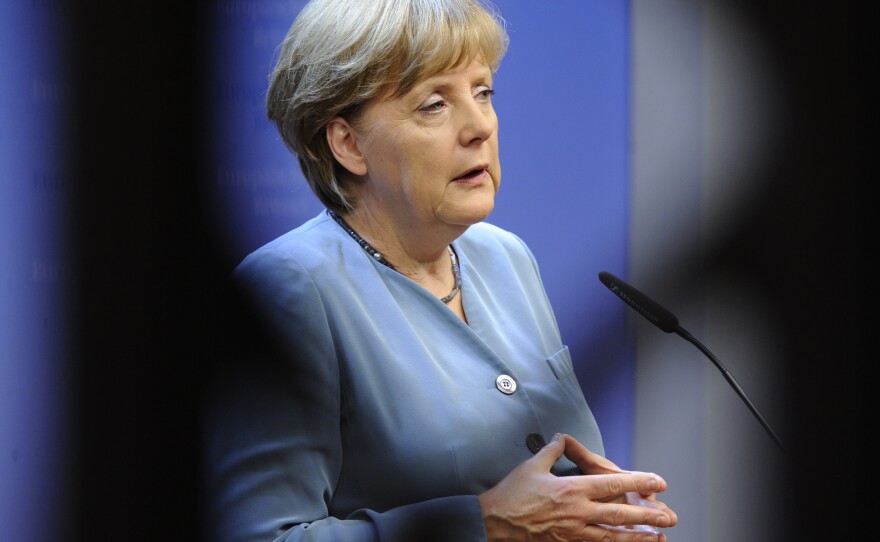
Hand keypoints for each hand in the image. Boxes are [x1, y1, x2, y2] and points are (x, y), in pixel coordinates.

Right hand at [478, 433, 676, 540]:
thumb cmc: (511, 494)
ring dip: (638, 538)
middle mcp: (577, 512)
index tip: (657, 481)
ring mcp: (573, 532)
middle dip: (648, 516)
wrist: (493, 522)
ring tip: (658, 538)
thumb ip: (553, 450)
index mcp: (572, 489)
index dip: (638, 482)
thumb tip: (561, 437)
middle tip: (670, 517)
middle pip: (620, 515)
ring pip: (612, 536)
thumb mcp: (532, 465)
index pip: (613, 484)